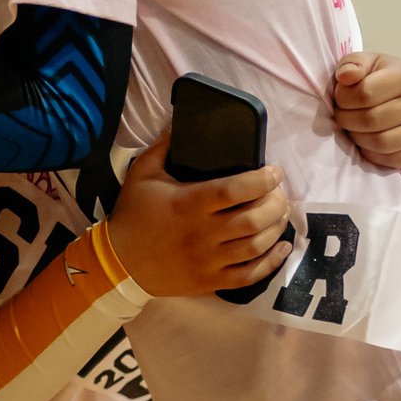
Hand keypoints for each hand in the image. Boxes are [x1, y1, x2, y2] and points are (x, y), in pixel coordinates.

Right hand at [107, 130, 294, 296]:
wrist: (118, 263)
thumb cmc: (133, 214)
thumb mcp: (142, 173)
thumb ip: (163, 146)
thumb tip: (180, 119)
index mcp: (189, 203)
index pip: (235, 190)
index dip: (262, 180)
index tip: (274, 171)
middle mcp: (203, 233)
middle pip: (253, 219)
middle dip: (276, 203)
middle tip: (279, 193)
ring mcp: (208, 260)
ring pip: (256, 246)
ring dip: (276, 229)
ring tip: (281, 214)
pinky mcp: (210, 281)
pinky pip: (249, 276)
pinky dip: (271, 263)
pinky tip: (282, 249)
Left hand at [332, 51, 400, 168]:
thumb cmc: (377, 79)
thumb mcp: (364, 63)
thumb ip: (351, 64)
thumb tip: (346, 77)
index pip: (364, 94)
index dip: (343, 99)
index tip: (341, 99)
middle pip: (371, 120)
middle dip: (347, 121)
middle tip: (343, 117)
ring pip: (381, 143)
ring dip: (358, 139)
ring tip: (355, 129)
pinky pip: (394, 160)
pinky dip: (375, 155)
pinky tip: (370, 143)